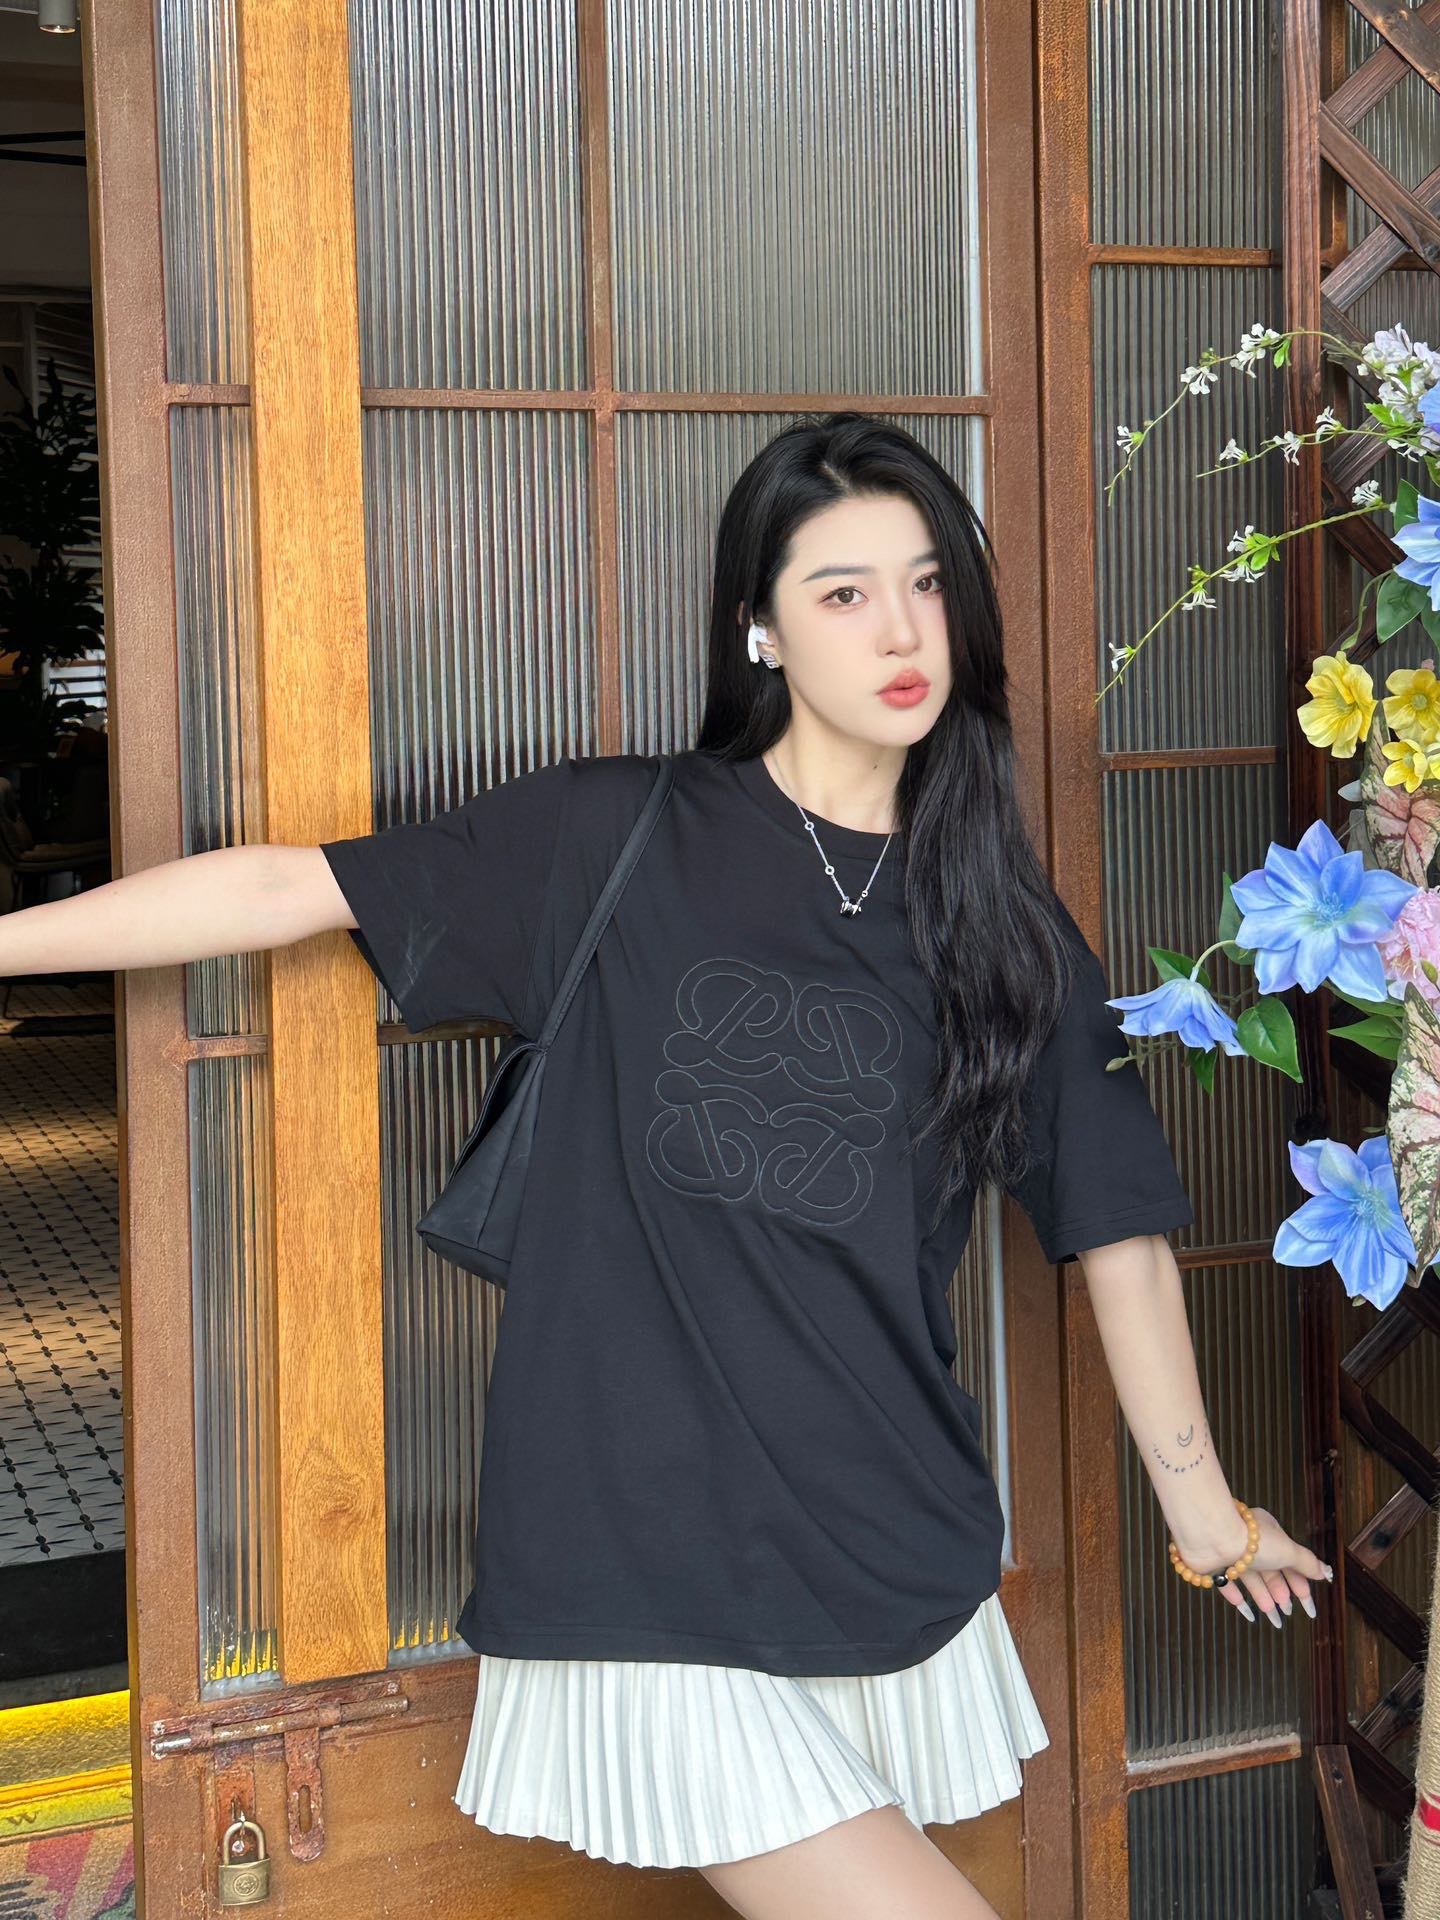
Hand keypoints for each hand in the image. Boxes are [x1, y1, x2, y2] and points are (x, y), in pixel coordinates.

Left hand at [1173, 1504, 1332, 1626]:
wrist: (1211, 1537)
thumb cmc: (1252, 1540)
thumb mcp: (1287, 1550)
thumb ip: (1306, 1563)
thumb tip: (1326, 1572)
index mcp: (1266, 1533)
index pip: (1287, 1560)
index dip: (1299, 1583)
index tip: (1307, 1605)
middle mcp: (1247, 1542)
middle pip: (1269, 1572)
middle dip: (1280, 1592)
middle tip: (1289, 1612)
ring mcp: (1229, 1554)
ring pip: (1251, 1580)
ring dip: (1263, 1599)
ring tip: (1275, 1619)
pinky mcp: (1212, 1566)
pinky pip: (1227, 1585)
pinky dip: (1238, 1599)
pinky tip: (1248, 1613)